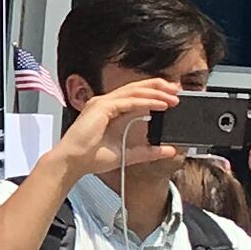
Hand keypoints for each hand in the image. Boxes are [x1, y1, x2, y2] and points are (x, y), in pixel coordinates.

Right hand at [44, 78, 181, 180]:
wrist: (73, 162)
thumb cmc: (91, 157)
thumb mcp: (128, 154)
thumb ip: (148, 151)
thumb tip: (169, 150)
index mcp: (109, 111)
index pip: (134, 96)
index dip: (153, 93)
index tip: (171, 96)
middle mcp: (105, 103)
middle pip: (136, 88)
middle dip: (158, 87)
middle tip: (177, 89)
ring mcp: (102, 103)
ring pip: (134, 91)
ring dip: (156, 93)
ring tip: (173, 97)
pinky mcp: (102, 107)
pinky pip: (129, 101)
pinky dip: (146, 102)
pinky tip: (160, 104)